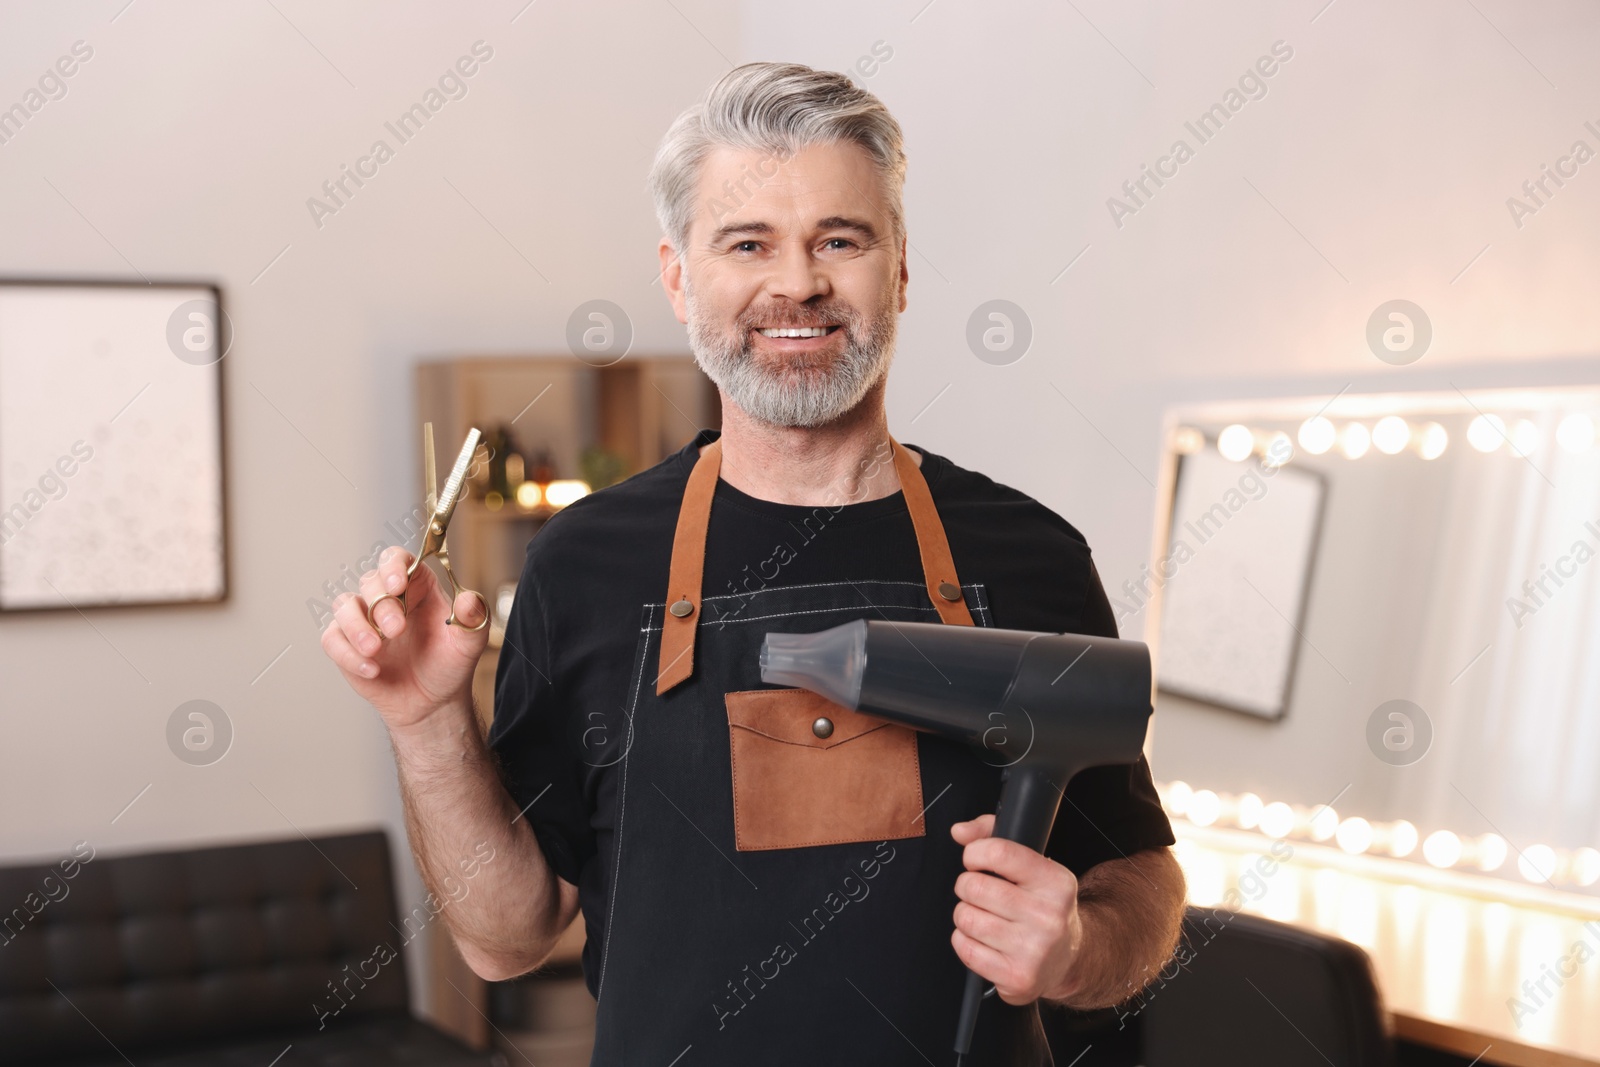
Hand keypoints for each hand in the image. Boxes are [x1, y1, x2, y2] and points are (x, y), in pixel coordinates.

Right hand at [320, 545, 490, 730]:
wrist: (432, 703)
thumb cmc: (449, 665)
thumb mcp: (469, 643)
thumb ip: (473, 619)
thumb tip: (469, 600)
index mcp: (417, 587)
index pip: (398, 559)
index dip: (393, 566)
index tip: (397, 584)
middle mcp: (388, 598)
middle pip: (370, 581)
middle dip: (381, 604)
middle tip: (396, 629)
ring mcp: (364, 620)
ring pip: (344, 605)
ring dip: (356, 626)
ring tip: (375, 650)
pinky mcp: (346, 644)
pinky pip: (332, 639)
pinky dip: (347, 654)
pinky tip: (372, 670)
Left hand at [950, 813, 1084, 1004]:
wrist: (1068, 958)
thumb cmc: (1042, 905)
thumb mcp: (1032, 865)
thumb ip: (992, 834)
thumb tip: (960, 831)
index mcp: (1056, 882)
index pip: (1000, 853)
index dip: (975, 853)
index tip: (975, 860)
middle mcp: (1048, 916)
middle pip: (974, 887)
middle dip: (967, 886)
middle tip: (980, 893)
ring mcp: (1034, 950)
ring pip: (965, 918)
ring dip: (966, 915)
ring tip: (985, 917)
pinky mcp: (1017, 977)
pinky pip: (965, 949)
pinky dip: (965, 942)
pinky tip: (985, 941)